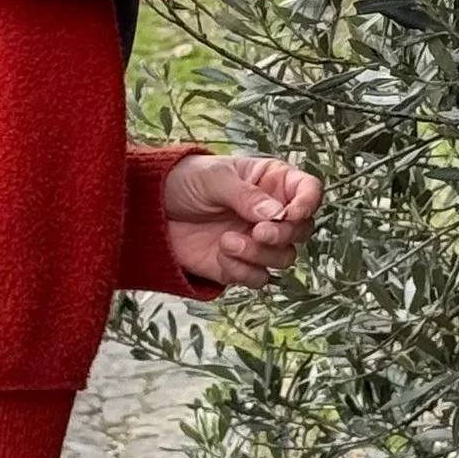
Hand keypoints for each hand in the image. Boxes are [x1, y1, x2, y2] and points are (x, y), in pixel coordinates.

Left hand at [162, 150, 324, 292]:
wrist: (150, 212)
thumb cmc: (184, 182)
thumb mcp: (215, 179)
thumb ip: (246, 196)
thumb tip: (276, 214)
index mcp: (271, 181)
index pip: (308, 191)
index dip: (309, 202)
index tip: (293, 213)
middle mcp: (271, 213)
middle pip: (302, 230)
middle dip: (284, 235)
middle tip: (259, 232)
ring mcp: (257, 241)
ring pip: (285, 258)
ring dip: (260, 255)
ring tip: (227, 242)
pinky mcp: (241, 266)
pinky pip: (259, 278)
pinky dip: (243, 272)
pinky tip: (221, 255)